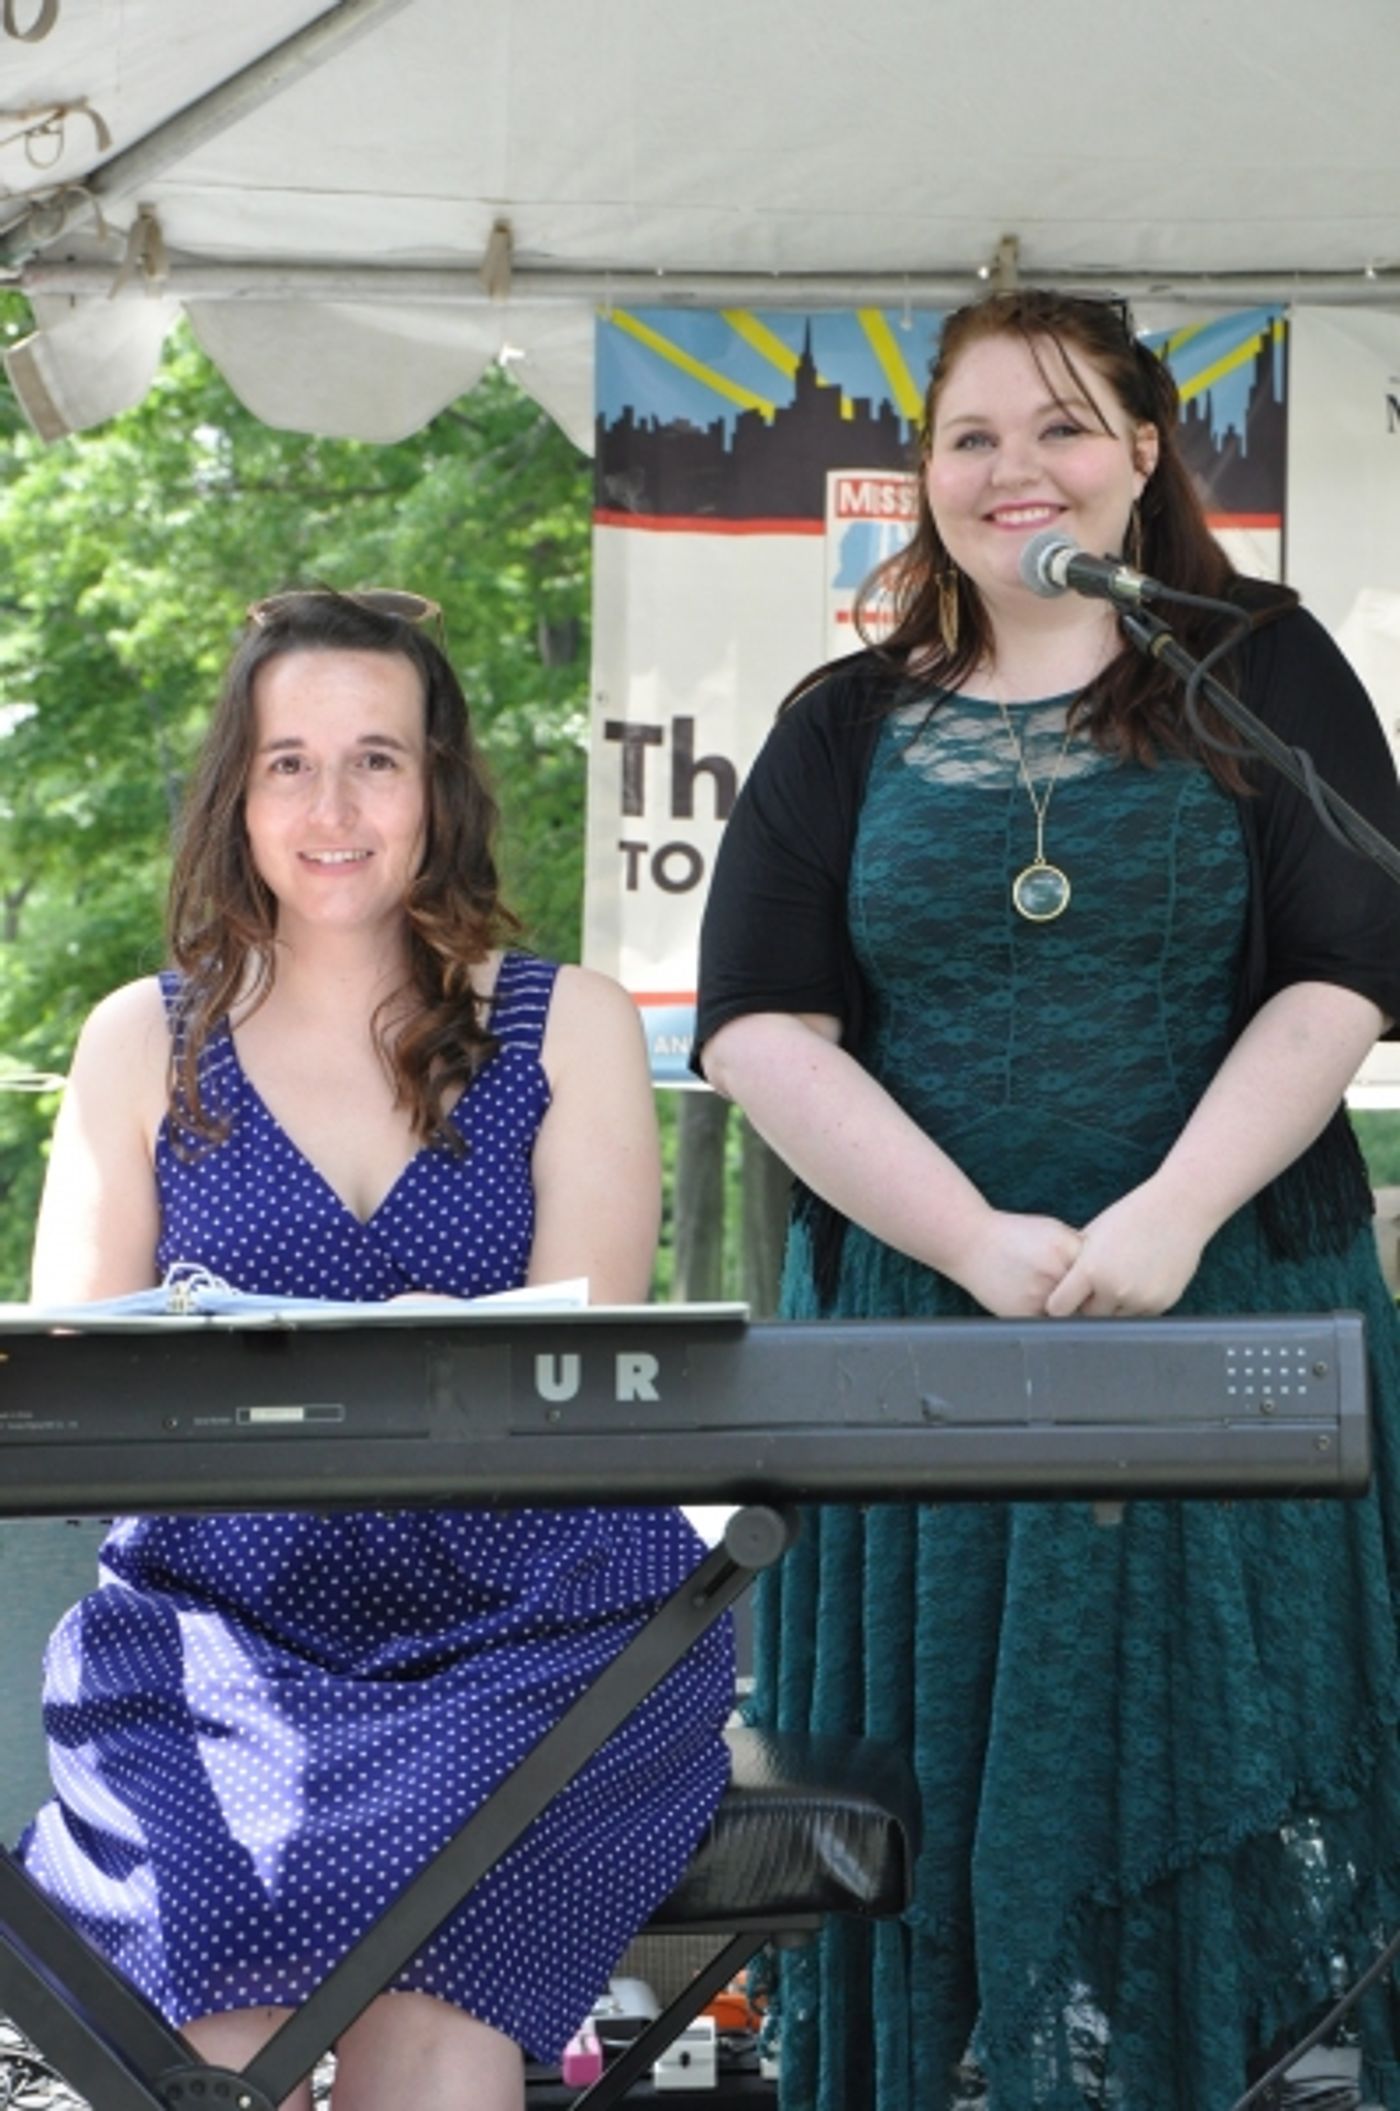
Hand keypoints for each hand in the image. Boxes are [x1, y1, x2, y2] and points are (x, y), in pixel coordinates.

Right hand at [953, 1210, 1088, 1318]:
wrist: (969, 1242)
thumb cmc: (1012, 1235)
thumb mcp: (1050, 1230)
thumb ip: (1077, 1249)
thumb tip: (1103, 1271)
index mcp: (1065, 1248)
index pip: (1100, 1272)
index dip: (1101, 1277)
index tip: (1101, 1282)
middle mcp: (1055, 1272)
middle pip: (1090, 1296)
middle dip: (1090, 1297)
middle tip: (1088, 1298)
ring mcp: (1039, 1296)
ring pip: (1071, 1314)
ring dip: (1071, 1311)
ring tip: (1055, 1299)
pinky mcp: (1024, 1314)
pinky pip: (1049, 1324)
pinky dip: (1050, 1318)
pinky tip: (1039, 1304)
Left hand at [1043, 1180, 1210, 1317]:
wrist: (1178, 1209)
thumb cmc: (1132, 1216)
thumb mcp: (1093, 1234)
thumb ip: (1075, 1264)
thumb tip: (1059, 1288)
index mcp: (1090, 1270)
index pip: (1060, 1307)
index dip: (1059, 1304)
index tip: (1062, 1300)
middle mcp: (1114, 1289)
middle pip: (1089, 1316)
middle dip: (1088, 1305)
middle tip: (1096, 1287)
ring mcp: (1140, 1299)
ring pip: (1115, 1318)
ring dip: (1114, 1307)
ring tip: (1122, 1278)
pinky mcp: (1161, 1304)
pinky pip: (1139, 1315)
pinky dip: (1136, 1305)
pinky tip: (1141, 1280)